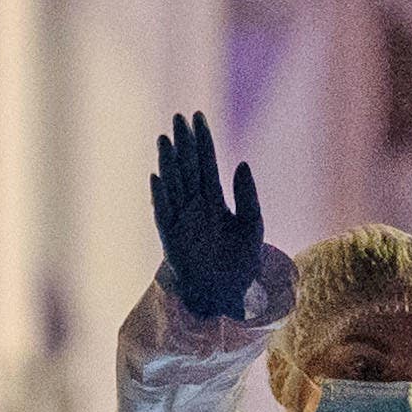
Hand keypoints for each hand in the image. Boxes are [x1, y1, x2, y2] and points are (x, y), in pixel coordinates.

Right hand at [149, 111, 263, 322]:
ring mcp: (181, 220)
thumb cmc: (241, 263)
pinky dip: (160, 196)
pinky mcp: (171, 238)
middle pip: (186, 167)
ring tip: (165, 139)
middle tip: (178, 118)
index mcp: (213, 199)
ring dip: (168, 162)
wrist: (227, 295)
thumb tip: (241, 163)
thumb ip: (248, 195)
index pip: (206, 163)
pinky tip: (158, 177)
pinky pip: (163, 214)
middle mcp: (194, 205)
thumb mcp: (252, 225)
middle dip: (183, 143)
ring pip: (173, 184)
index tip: (198, 116)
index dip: (202, 140)